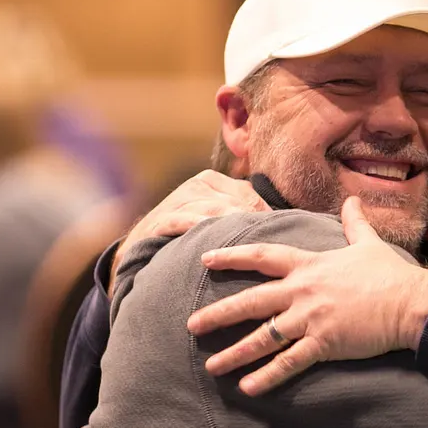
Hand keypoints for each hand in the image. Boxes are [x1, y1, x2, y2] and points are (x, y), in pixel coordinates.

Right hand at [112, 171, 268, 279]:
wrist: (141, 247)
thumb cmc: (189, 234)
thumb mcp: (215, 217)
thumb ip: (243, 213)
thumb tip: (286, 224)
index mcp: (213, 181)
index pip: (250, 196)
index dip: (267, 218)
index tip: (283, 238)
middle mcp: (197, 185)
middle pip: (235, 203)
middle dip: (254, 224)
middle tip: (272, 244)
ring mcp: (178, 201)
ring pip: (214, 212)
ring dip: (232, 227)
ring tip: (251, 244)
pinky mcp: (161, 219)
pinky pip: (185, 223)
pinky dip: (200, 231)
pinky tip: (215, 245)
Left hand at [187, 197, 427, 394]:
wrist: (412, 302)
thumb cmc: (392, 275)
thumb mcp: (369, 244)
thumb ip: (355, 224)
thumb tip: (354, 201)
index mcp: (310, 265)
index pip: (262, 256)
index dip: (232, 257)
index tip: (206, 260)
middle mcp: (303, 291)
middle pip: (251, 301)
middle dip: (218, 314)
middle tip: (191, 325)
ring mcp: (311, 318)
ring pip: (263, 336)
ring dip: (234, 352)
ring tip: (211, 366)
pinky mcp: (324, 342)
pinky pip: (289, 362)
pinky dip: (267, 376)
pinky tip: (247, 388)